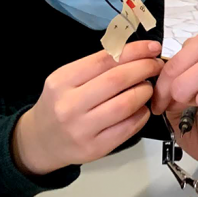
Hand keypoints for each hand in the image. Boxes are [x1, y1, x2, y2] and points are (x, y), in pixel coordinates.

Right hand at [12, 41, 163, 175]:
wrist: (41, 141)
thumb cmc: (59, 105)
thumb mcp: (67, 80)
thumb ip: (97, 67)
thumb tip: (135, 53)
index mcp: (62, 81)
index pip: (104, 59)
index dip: (133, 51)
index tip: (151, 48)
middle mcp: (69, 105)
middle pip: (117, 80)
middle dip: (144, 68)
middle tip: (156, 66)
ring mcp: (82, 129)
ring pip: (125, 104)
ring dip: (144, 91)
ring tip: (148, 87)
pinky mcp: (95, 148)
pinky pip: (127, 128)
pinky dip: (141, 114)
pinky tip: (142, 108)